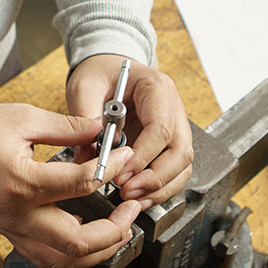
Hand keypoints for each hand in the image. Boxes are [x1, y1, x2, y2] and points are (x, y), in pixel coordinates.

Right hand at [0, 103, 141, 267]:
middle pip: (78, 242)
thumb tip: (100, 130)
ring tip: (118, 231)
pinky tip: (87, 237)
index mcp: (24, 182)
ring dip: (97, 252)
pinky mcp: (10, 233)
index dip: (112, 169)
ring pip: (63, 260)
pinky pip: (46, 257)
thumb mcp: (23, 118)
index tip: (125, 155)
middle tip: (132, 209)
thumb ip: (67, 126)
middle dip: (114, 231)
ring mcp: (14, 229)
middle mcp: (20, 215)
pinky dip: (72, 254)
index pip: (82, 184)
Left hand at [67, 54, 192, 207]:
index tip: (120, 174)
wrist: (108, 70)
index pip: (160, 128)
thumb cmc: (100, 73)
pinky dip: (160, 187)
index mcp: (156, 88)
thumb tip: (88, 156)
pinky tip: (139, 195)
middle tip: (126, 191)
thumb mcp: (85, 87)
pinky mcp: (169, 142)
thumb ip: (85, 118)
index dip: (142, 156)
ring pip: (181, 165)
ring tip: (131, 198)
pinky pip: (174, 170)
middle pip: (180, 151)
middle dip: (155, 178)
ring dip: (159, 187)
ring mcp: (175, 125)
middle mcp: (172, 107)